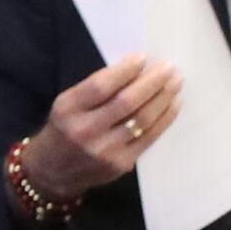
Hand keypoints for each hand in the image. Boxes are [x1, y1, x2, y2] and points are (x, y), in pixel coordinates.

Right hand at [21, 54, 183, 206]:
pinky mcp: (121, 163)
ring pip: (142, 119)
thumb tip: (136, 72)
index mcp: (67, 110)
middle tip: (168, 68)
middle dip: (152, 82)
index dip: (125, 70)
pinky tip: (173, 104)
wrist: (54, 172)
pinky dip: (165, 118)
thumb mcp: (67, 106)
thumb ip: (95, 91)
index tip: (142, 57)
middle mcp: (85, 130)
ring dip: (163, 98)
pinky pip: (149, 137)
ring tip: (175, 83)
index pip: (101, 86)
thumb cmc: (64, 130)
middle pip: (126, 101)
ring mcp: (105, 149)